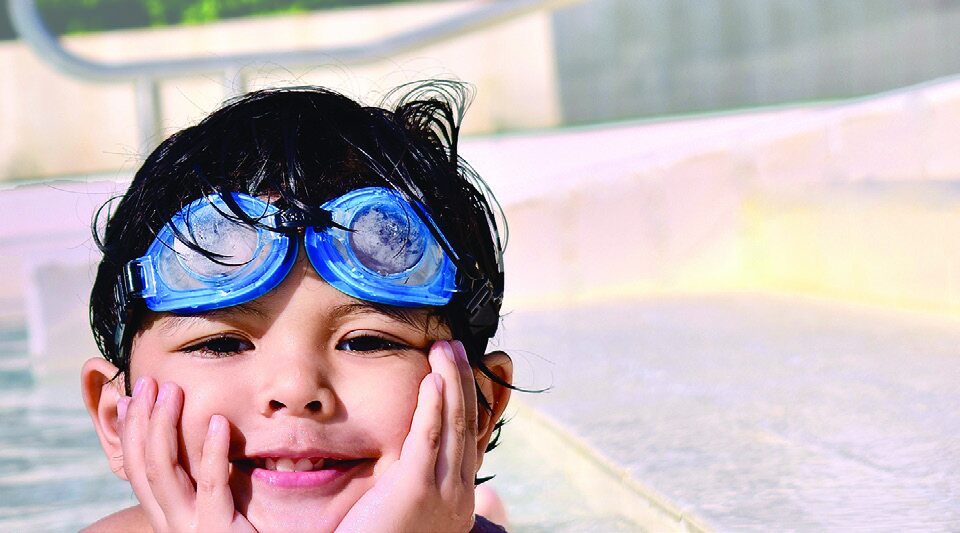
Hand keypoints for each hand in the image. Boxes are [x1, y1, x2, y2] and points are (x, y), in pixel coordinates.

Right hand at [117, 377, 256, 532]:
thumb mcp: (216, 508)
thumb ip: (203, 481)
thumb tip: (203, 434)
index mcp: (168, 517)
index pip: (137, 471)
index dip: (130, 434)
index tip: (130, 398)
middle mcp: (171, 523)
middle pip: (145, 465)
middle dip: (144, 420)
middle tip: (151, 382)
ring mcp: (191, 528)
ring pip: (165, 471)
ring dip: (166, 426)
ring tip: (175, 392)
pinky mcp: (219, 531)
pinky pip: (212, 486)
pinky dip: (211, 451)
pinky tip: (218, 422)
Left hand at [335, 340, 478, 532]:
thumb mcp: (408, 514)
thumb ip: (415, 485)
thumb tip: (416, 460)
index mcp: (458, 500)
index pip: (468, 438)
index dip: (467, 401)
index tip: (461, 371)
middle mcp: (459, 494)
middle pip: (466, 424)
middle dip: (464, 381)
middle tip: (455, 347)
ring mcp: (443, 493)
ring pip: (453, 423)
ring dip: (452, 380)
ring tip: (445, 348)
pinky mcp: (416, 489)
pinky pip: (429, 436)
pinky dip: (434, 404)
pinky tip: (433, 378)